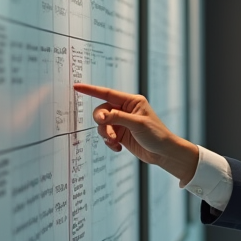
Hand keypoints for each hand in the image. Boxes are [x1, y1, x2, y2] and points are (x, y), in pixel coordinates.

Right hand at [73, 84, 198, 184]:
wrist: (163, 153)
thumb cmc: (156, 135)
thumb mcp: (137, 124)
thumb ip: (117, 118)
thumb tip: (101, 115)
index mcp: (132, 101)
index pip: (107, 93)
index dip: (91, 90)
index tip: (77, 87)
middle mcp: (126, 110)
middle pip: (102, 111)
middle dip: (102, 122)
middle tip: (107, 131)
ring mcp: (122, 122)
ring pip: (103, 125)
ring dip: (106, 134)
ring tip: (114, 142)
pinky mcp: (121, 134)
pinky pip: (107, 135)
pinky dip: (109, 142)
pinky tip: (117, 148)